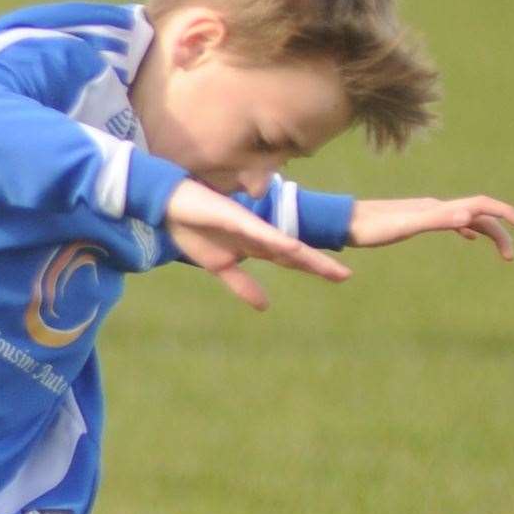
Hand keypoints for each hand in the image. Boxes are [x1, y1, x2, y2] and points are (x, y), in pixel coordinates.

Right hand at [164, 178, 351, 308]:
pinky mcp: (235, 218)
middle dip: (319, 264)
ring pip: (282, 243)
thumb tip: (265, 306)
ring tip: (328, 267)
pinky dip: (275, 240)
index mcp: (256, 245)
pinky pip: (259, 231)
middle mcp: (259, 234)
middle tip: (344, 276)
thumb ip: (242, 284)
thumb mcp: (219, 266)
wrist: (169, 206)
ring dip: (304, 256)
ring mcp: (249, 225)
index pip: (291, 259)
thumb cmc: (193, 229)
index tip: (341, 276)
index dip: (315, 267)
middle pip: (294, 252)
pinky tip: (292, 248)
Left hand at [348, 195, 513, 258]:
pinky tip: (466, 237)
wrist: (342, 222)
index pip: (479, 205)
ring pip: (465, 217)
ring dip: (486, 231)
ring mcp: (424, 212)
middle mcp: (433, 207)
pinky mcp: (414, 219)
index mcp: (436, 208)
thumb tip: (468, 216)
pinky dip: (465, 227)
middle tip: (510, 256)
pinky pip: (449, 221)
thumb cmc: (370, 228)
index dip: (502, 213)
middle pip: (477, 213)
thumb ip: (436, 220)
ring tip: (500, 251)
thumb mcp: (403, 227)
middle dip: (498, 231)